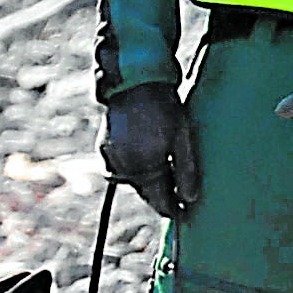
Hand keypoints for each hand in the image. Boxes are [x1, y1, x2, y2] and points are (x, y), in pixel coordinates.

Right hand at [101, 83, 196, 219]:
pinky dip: (135, 167)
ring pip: (134, 181)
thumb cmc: (162, 107)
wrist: (132, 81)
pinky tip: (147, 152)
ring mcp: (110, 161)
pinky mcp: (103, 152)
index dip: (174, 209)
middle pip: (147, 193)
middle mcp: (123, 169)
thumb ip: (185, 172)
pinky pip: (122, 170)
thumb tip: (189, 199)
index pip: (160, 202)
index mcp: (144, 168)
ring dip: (148, 179)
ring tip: (164, 162)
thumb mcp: (181, 138)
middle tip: (179, 188)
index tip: (186, 211)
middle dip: (163, 192)